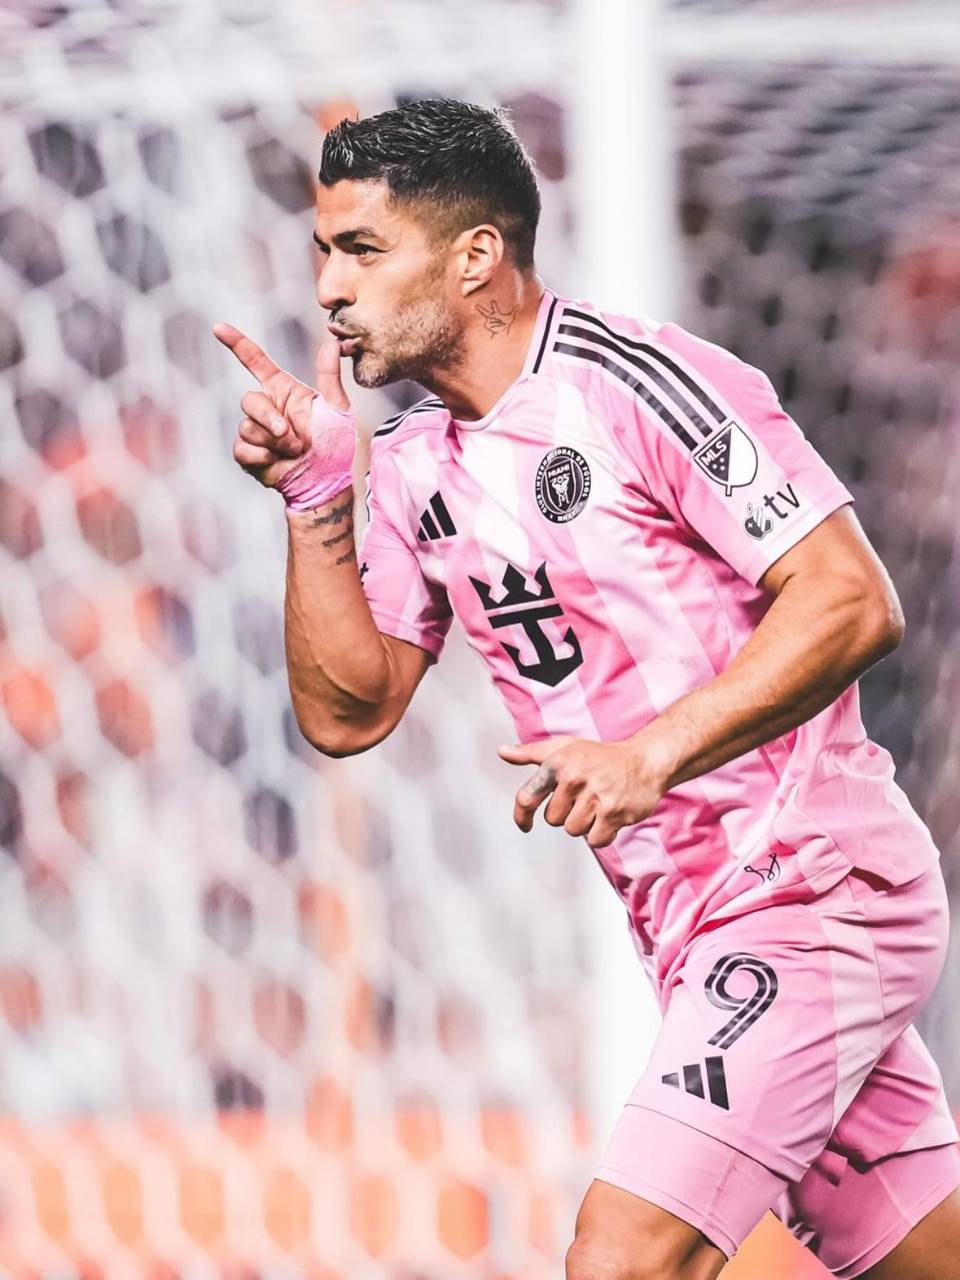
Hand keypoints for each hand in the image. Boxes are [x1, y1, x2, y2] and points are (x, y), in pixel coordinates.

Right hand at [213, 321, 355, 507]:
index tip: (218, 328)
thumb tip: (331, 343)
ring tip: (294, 451)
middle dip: (267, 418)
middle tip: (287, 433)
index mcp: (283, 390)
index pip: (255, 361)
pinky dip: (262, 457)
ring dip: (273, 442)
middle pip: (248, 400)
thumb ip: (330, 377)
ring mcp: (254, 430)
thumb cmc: (334, 443)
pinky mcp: (247, 453)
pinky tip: (278, 461)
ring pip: (246, 427)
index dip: (237, 343)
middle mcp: (266, 407)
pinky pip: (242, 449)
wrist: (326, 479)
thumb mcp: (337, 408)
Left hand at [498, 735, 668, 847]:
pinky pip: (594, 840)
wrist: (645, 761)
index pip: (526, 797)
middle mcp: (574, 778)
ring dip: (585, 823)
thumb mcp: (564, 748)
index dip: (521, 816)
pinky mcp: (614, 813)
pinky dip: (602, 833)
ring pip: (573, 830)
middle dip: (567, 813)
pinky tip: (611, 814)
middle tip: (585, 797)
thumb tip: (502, 752)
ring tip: (599, 803)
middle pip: (553, 820)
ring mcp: (595, 796)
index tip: (524, 825)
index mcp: (557, 763)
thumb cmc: (601, 756)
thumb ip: (531, 753)